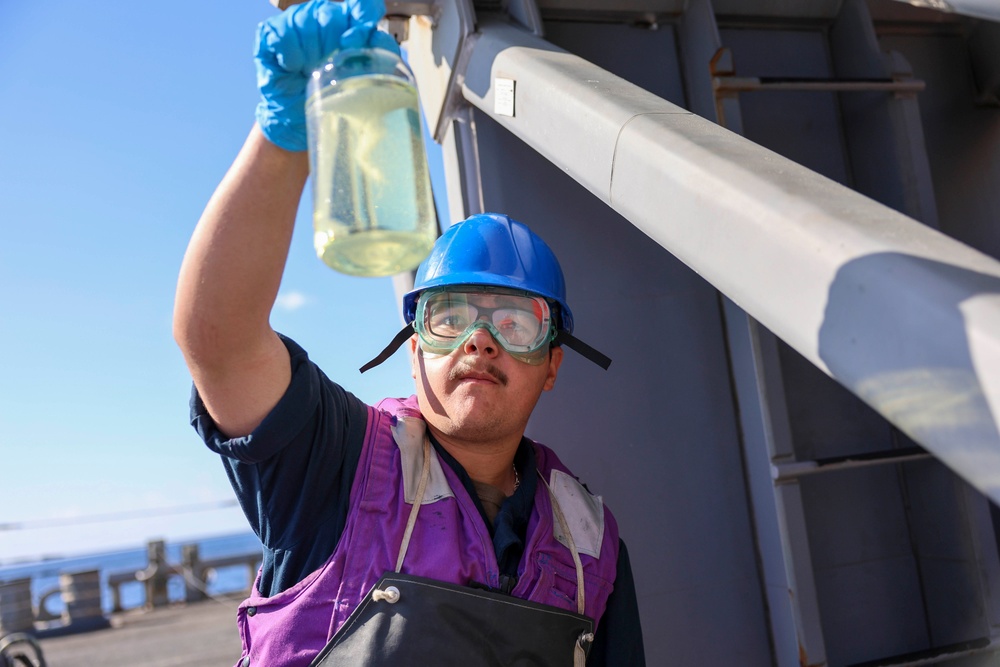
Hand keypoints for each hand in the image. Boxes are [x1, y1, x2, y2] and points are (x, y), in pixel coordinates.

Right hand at [254, 0, 400, 150]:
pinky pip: (283, 34)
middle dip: (330, 45)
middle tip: (328, 66)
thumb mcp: (364, 80)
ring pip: (305, 22)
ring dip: (309, 53)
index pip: (364, 4)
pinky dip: (290, 55)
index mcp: (350, 25)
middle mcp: (324, 17)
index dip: (362, 15)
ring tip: (309, 71)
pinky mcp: (272, 32)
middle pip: (331, 15)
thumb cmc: (334, 97)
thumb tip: (378, 41)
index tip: (353, 41)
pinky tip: (294, 68)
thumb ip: (380, 58)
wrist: (299, 119)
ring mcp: (297, 22)